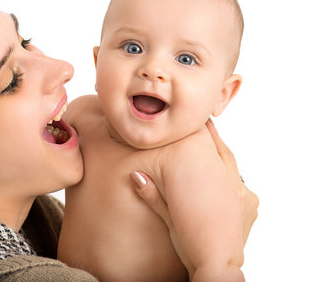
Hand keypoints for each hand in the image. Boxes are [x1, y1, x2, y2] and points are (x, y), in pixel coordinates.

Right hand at [130, 120, 258, 267]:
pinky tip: (221, 177)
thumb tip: (136, 176)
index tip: (196, 120)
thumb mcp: (168, 218)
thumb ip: (153, 195)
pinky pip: (241, 184)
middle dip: (213, 138)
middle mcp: (234, 184)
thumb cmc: (191, 245)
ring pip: (233, 168)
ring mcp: (245, 195)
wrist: (218, 268)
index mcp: (215, 182)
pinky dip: (230, 177)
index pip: (210, 147)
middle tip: (205, 124)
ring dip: (222, 157)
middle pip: (224, 152)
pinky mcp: (251, 206)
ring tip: (211, 146)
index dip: (203, 131)